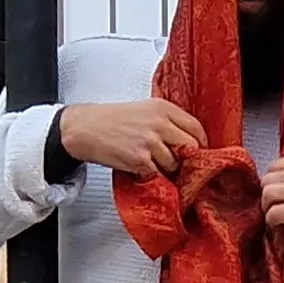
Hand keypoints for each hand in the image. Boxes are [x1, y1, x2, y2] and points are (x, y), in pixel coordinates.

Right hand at [53, 99, 205, 177]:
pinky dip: (151, 174)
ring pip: (174, 164)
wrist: (84, 129)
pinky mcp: (140, 159)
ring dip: (166, 169)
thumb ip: (166, 121)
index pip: (196, 127)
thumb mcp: (143, 109)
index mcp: (162, 108)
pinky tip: (140, 166)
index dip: (199, 143)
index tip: (196, 150)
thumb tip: (187, 139)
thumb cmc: (110, 120)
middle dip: (185, 158)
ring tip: (151, 163)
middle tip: (177, 162)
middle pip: (191, 147)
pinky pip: (157, 173)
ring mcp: (150, 142)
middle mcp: (159, 123)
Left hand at [261, 152, 283, 246]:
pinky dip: (273, 221)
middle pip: (266, 180)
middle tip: (276, 207)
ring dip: (268, 209)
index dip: (272, 183)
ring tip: (278, 216)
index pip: (273, 167)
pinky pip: (274, 214)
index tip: (279, 195)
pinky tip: (282, 225)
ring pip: (267, 195)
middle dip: (267, 196)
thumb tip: (278, 182)